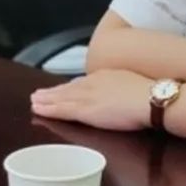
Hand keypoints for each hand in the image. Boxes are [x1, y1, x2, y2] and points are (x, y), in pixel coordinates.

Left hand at [31, 70, 152, 130]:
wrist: (151, 98)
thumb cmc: (150, 94)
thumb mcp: (136, 85)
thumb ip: (124, 89)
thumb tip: (125, 95)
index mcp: (106, 76)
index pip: (84, 82)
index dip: (70, 86)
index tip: (62, 89)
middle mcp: (93, 82)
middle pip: (69, 88)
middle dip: (54, 91)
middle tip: (39, 94)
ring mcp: (88, 95)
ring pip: (62, 97)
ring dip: (47, 99)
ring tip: (34, 100)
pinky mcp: (84, 109)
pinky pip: (61, 109)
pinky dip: (48, 109)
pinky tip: (38, 109)